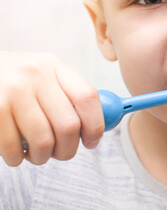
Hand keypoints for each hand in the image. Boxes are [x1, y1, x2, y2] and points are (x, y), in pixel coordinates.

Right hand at [0, 51, 104, 166]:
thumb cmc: (12, 81)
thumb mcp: (42, 76)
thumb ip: (67, 97)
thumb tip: (93, 130)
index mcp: (53, 66)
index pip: (88, 97)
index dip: (95, 125)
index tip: (92, 141)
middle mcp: (35, 75)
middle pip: (68, 125)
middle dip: (67, 149)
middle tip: (61, 154)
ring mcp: (12, 92)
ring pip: (43, 141)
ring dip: (42, 157)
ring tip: (36, 154)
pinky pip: (14, 148)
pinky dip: (17, 158)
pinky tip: (16, 152)